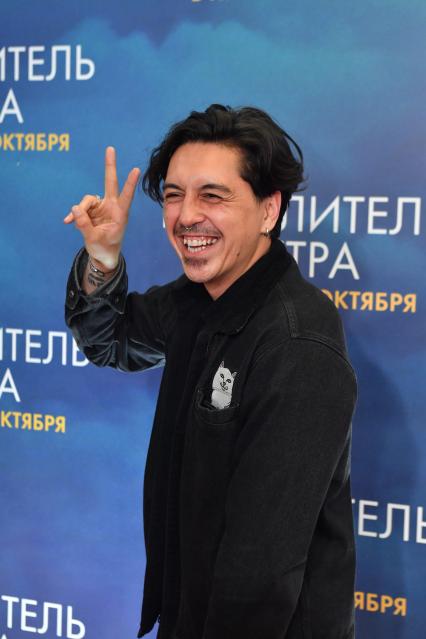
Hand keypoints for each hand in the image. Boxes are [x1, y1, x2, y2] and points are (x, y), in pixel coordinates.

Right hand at [64, 146, 140, 269]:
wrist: (102, 256)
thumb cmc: (104, 248)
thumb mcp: (93, 239)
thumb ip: (84, 224)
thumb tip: (75, 208)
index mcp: (120, 214)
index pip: (126, 196)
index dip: (130, 183)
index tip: (136, 170)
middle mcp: (112, 207)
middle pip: (110, 182)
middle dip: (109, 166)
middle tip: (110, 148)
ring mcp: (101, 207)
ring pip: (87, 200)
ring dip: (80, 211)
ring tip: (73, 223)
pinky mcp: (91, 210)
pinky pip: (80, 208)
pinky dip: (74, 215)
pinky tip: (67, 222)